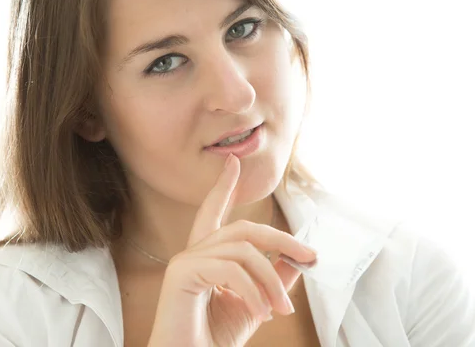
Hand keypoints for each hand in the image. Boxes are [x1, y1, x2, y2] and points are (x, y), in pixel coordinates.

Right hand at [147, 154, 317, 346]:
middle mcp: (193, 253)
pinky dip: (253, 291)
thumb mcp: (256, 305)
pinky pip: (231, 268)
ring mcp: (185, 260)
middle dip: (280, 239)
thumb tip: (297, 260)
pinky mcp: (182, 272)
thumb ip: (273, 281)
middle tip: (311, 257)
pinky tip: (261, 312)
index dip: (224, 188)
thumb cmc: (213, 339)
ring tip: (281, 309)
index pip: (214, 213)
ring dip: (271, 280)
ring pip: (243, 250)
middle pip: (243, 229)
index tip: (233, 163)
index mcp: (206, 258)